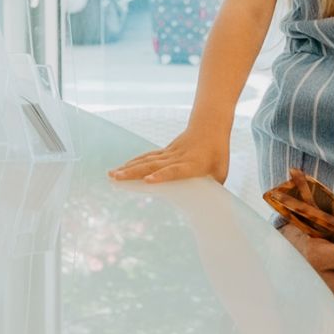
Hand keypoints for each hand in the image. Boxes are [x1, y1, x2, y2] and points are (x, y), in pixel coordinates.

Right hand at [107, 127, 228, 183]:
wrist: (210, 126)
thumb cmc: (218, 151)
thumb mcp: (221, 170)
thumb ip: (213, 187)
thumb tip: (208, 207)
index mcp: (193, 163)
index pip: (176, 170)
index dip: (162, 175)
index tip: (149, 180)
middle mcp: (177, 158)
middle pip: (153, 165)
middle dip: (134, 172)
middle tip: (117, 178)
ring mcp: (169, 154)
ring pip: (146, 160)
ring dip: (129, 167)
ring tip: (112, 174)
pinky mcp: (164, 152)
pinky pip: (147, 157)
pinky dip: (133, 163)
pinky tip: (120, 168)